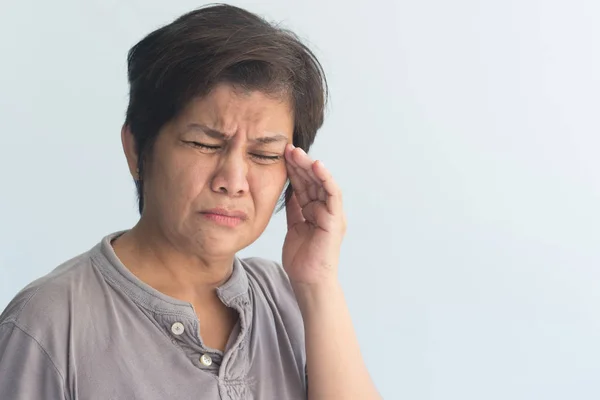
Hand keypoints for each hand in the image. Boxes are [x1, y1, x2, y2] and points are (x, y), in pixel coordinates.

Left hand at [281, 144, 346, 287]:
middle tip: (287, 148)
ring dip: (310, 166)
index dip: (294, 170)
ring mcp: (332, 214)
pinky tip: (316, 166)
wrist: (308, 280)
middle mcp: (325, 210)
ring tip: (297, 152)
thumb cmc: (301, 259)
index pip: (304, 185)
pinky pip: (332, 194)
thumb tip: (289, 191)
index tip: (281, 155)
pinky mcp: (335, 219)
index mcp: (315, 211)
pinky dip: (326, 179)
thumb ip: (294, 209)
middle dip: (300, 163)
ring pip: (321, 183)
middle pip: (312, 181)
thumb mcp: (294, 227)